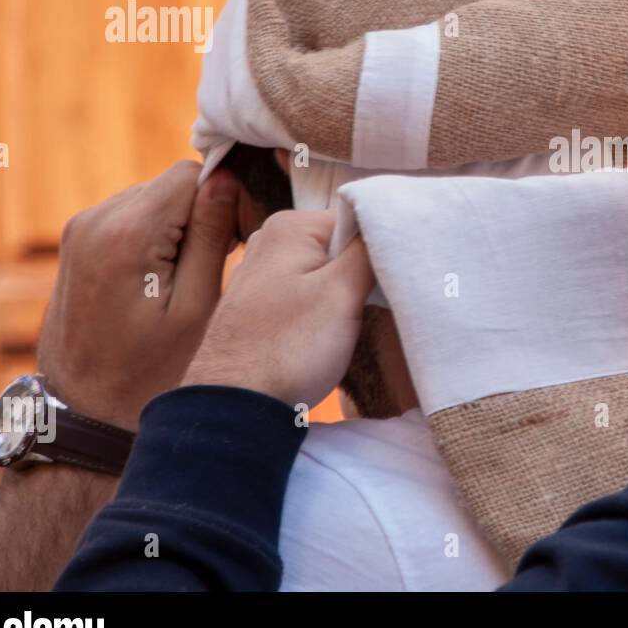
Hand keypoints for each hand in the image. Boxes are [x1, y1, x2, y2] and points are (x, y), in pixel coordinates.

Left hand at [38, 161, 238, 429]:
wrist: (87, 413)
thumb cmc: (150, 373)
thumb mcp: (198, 307)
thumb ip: (212, 235)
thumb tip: (225, 179)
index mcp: (126, 232)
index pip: (191, 173)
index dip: (228, 198)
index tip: (242, 241)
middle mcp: (94, 220)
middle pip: (171, 184)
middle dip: (205, 212)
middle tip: (225, 262)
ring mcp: (80, 231)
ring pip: (154, 199)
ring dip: (182, 226)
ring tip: (195, 277)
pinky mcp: (78, 244)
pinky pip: (132, 218)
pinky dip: (158, 237)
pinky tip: (167, 280)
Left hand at [182, 209, 374, 409]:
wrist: (235, 408)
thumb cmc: (287, 349)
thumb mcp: (341, 292)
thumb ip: (370, 248)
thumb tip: (391, 218)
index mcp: (288, 226)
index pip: (359, 219)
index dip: (382, 248)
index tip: (393, 279)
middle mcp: (269, 241)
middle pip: (342, 245)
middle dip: (364, 272)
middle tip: (374, 304)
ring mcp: (262, 275)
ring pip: (327, 272)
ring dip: (346, 294)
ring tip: (348, 323)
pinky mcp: (261, 306)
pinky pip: (308, 294)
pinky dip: (324, 310)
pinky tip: (326, 335)